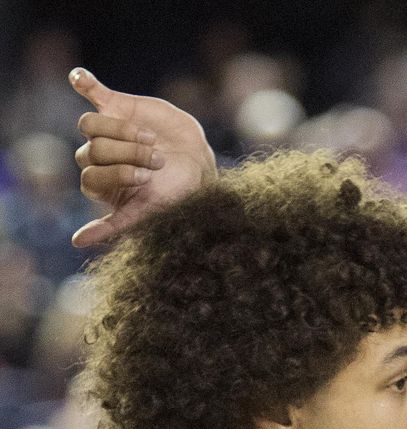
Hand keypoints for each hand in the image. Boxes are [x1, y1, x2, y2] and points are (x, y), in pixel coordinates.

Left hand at [69, 67, 217, 246]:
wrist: (200, 164)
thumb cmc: (175, 193)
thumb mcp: (149, 213)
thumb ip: (115, 225)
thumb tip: (75, 242)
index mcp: (101, 182)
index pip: (92, 175)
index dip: (118, 174)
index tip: (146, 178)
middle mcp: (97, 155)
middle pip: (94, 149)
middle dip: (129, 154)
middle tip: (158, 160)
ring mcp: (105, 130)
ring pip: (91, 124)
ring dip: (123, 130)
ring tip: (151, 139)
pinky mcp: (116, 107)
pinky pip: (91, 93)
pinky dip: (84, 83)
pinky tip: (79, 77)